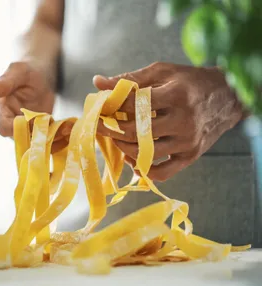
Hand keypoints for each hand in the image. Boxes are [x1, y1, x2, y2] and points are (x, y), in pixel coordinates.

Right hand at [0, 62, 70, 152]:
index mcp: (2, 110)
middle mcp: (12, 122)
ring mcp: (27, 128)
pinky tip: (68, 129)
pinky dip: (58, 138)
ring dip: (52, 140)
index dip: (17, 129)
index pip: (3, 128)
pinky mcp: (40, 130)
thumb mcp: (17, 73)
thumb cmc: (26, 70)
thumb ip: (5, 83)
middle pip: (21, 139)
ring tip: (66, 130)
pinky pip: (47, 140)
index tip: (33, 121)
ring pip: (36, 143)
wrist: (41, 73)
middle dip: (38, 137)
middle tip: (56, 129)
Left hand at [94, 62, 244, 180]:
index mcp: (176, 95)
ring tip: (117, 137)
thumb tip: (98, 82)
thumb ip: (130, 79)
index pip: (133, 105)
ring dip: (123, 148)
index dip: (111, 107)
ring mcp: (187, 142)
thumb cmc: (191, 82)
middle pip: (135, 132)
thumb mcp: (162, 72)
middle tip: (99, 125)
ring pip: (144, 154)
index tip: (99, 108)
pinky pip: (161, 172)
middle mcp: (183, 121)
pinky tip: (134, 158)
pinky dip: (143, 169)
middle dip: (110, 130)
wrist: (228, 97)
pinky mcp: (190, 156)